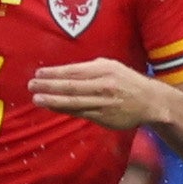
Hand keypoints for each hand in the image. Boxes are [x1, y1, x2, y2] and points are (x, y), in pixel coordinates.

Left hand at [30, 59, 167, 129]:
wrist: (150, 101)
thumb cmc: (127, 81)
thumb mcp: (111, 66)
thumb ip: (90, 68)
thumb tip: (65, 72)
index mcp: (104, 69)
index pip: (74, 71)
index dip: (54, 73)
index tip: (38, 73)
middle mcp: (103, 85)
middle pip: (71, 86)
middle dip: (49, 86)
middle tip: (31, 85)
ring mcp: (103, 102)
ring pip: (73, 101)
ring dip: (53, 100)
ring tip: (37, 98)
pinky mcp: (103, 117)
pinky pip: (80, 112)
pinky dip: (64, 110)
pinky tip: (52, 107)